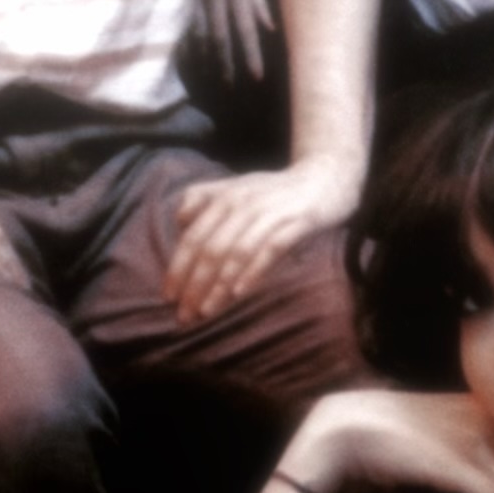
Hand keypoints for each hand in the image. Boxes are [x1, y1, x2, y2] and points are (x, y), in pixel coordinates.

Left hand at [165, 154, 362, 322]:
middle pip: (210, 249)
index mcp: (223, 197)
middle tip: (184, 315)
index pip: (193, 237)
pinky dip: (252, 272)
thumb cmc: (276, 191)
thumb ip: (205, 199)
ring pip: (235, 253)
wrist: (325, 177)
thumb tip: (180, 224)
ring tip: (206, 312)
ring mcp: (268, 213)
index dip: (177, 268)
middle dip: (194, 285)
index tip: (168, 297)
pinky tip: (239, 294)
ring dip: (218, 286)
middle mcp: (241, 203)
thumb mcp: (236, 188)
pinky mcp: (295, 222)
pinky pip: (269, 250)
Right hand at [188, 0, 274, 85]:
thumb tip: (271, 28)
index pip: (246, 27)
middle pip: (221, 36)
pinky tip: (189, 55)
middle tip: (230, 85)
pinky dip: (186, 40)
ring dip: (206, 57)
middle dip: (226, 63)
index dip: (251, 54)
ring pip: (199, 32)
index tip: (256, 77)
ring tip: (210, 76)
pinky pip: (182, 21)